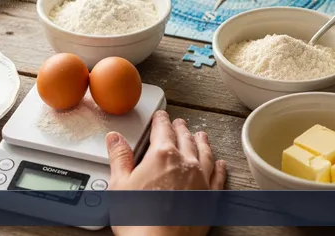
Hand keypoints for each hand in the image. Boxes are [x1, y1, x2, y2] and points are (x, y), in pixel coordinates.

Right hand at [106, 110, 226, 235]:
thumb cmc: (138, 217)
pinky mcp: (211, 198)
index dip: (161, 120)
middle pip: (185, 138)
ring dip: (202, 142)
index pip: (162, 129)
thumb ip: (119, 158)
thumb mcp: (120, 184)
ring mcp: (201, 180)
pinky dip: (219, 167)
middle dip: (181, 129)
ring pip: (205, 153)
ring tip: (201, 136)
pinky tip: (219, 163)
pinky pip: (218, 176)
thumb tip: (115, 139)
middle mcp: (185, 163)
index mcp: (162, 155)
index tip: (161, 116)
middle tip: (179, 123)